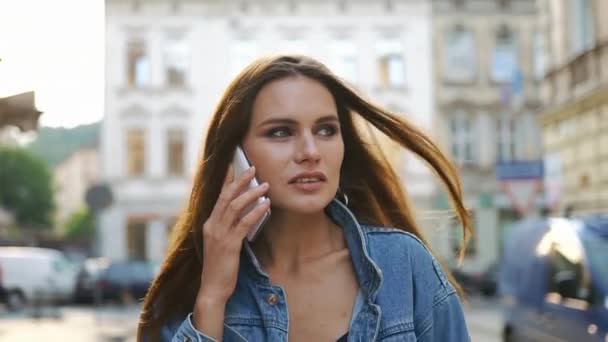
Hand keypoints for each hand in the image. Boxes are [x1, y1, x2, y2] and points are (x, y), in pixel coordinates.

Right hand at [196, 165, 270, 303]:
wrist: (213, 288)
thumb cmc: (220, 266)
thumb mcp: (222, 243)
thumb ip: (230, 227)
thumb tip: (246, 213)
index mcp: (209, 223)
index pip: (217, 197)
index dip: (225, 180)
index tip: (232, 165)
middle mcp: (212, 226)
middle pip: (225, 197)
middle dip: (240, 181)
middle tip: (253, 169)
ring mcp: (219, 235)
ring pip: (234, 207)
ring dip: (251, 194)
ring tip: (265, 186)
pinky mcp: (229, 245)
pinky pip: (243, 224)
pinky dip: (255, 213)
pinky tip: (265, 206)